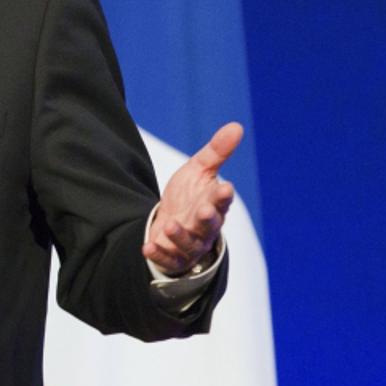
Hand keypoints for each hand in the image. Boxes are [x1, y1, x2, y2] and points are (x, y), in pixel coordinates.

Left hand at [142, 122, 241, 275]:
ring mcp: (189, 244)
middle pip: (209, 224)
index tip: (226, 187)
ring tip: (169, 225)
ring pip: (189, 243)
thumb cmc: (190, 197)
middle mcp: (205, 227)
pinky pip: (168, 259)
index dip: (222, 195)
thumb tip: (237, 126)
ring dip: (180, 236)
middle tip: (204, 210)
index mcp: (213, 204)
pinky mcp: (173, 256)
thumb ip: (216, 152)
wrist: (171, 225)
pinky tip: (147, 247)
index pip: (221, 200)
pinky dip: (159, 254)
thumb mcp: (199, 171)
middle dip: (207, 218)